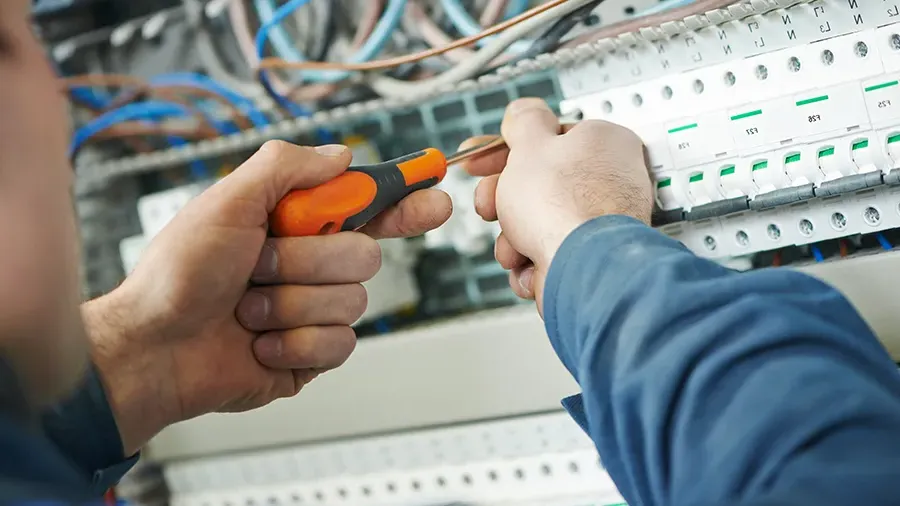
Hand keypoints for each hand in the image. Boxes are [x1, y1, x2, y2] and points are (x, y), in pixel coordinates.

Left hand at [84, 141, 450, 454]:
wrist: (154, 348)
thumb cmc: (177, 274)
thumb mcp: (226, 201)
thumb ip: (286, 167)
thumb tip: (341, 156)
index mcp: (295, 223)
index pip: (367, 207)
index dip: (403, 200)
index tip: (435, 192)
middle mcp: (309, 264)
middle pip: (365, 254)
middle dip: (307, 261)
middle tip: (259, 264)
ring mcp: (313, 310)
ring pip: (351, 302)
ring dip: (290, 304)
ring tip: (247, 309)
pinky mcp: (313, 354)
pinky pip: (339, 343)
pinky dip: (294, 342)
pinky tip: (259, 342)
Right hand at [460, 98, 651, 309]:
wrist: (582, 269)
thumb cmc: (564, 205)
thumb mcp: (531, 145)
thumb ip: (524, 122)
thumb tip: (524, 110)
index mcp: (602, 143)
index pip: (546, 140)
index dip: (503, 151)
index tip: (478, 162)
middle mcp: (609, 181)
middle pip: (537, 186)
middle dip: (503, 203)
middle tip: (488, 206)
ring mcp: (601, 223)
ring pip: (538, 225)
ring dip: (513, 238)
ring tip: (514, 248)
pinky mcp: (591, 259)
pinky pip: (550, 255)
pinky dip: (532, 264)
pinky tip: (530, 268)